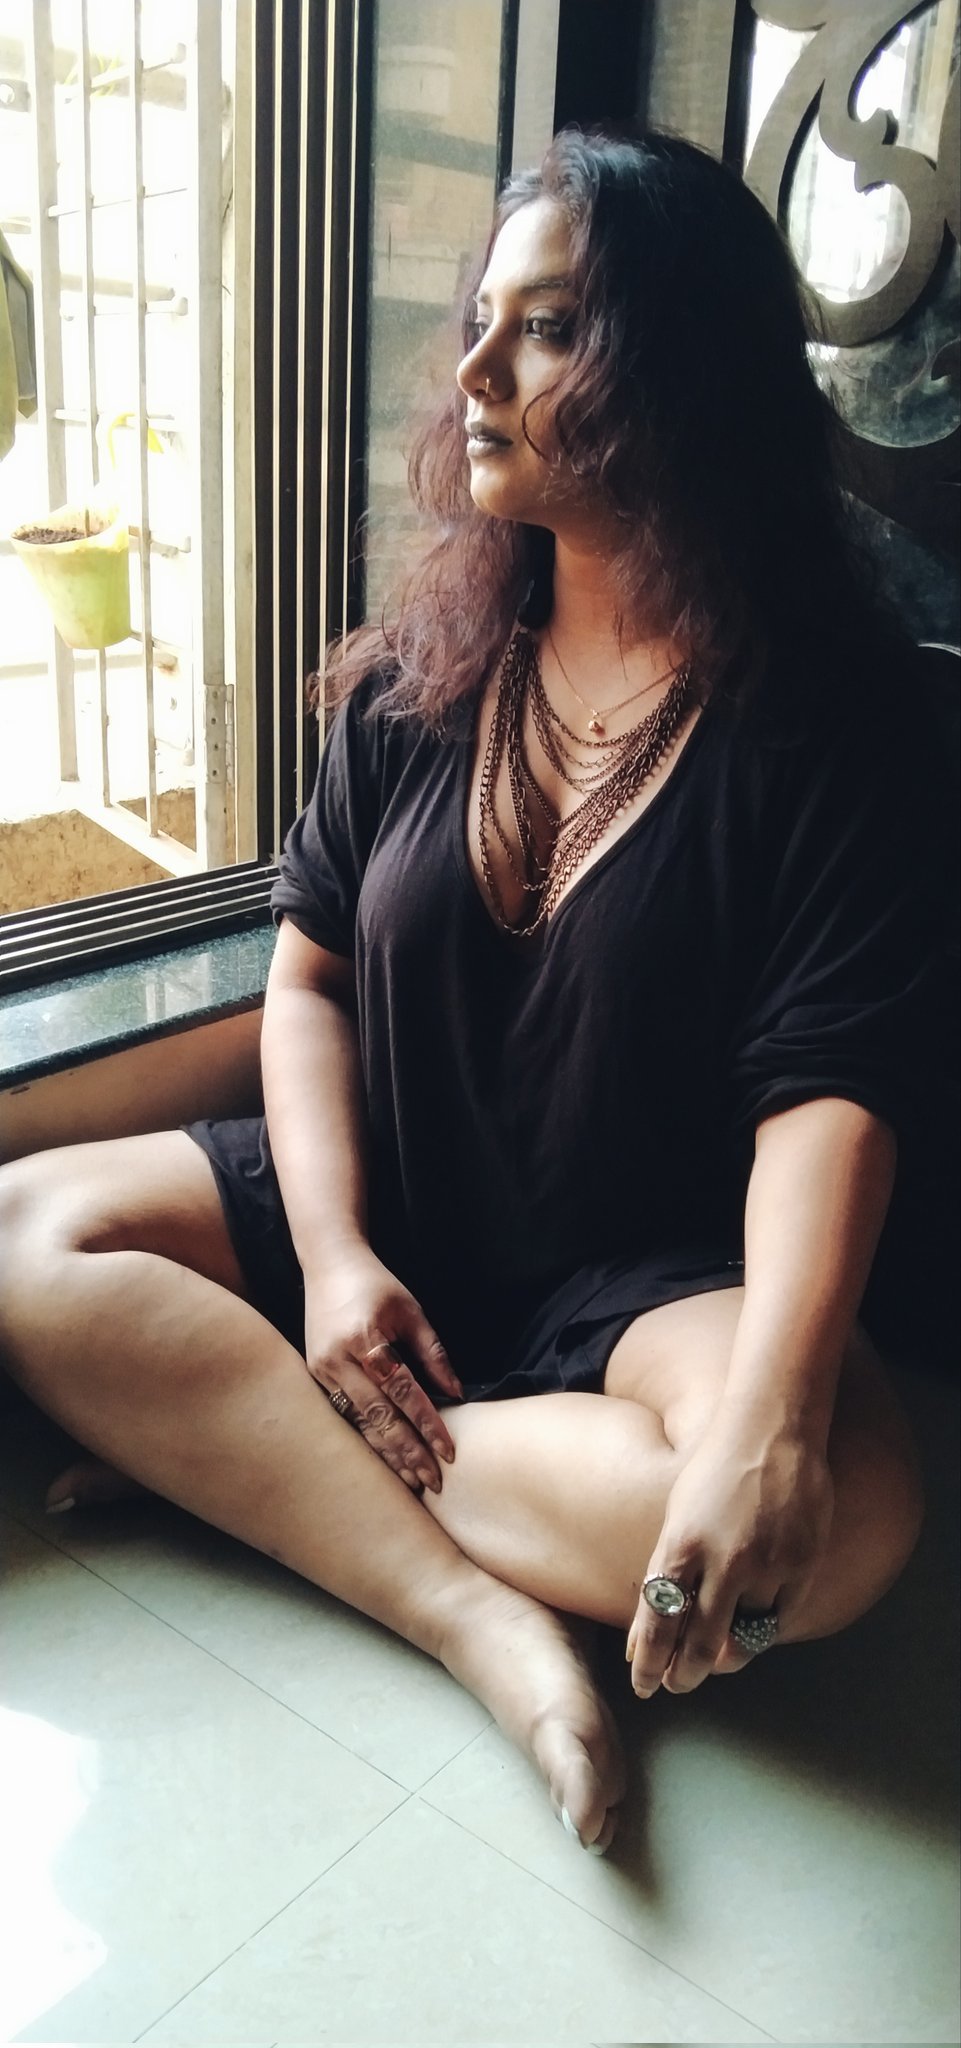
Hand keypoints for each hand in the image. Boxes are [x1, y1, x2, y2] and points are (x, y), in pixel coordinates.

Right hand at [303, 1243, 462, 1494]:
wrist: (328, 1264)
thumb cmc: (376, 1284)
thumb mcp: (411, 1311)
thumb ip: (433, 1353)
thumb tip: (457, 1393)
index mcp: (366, 1340)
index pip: (403, 1392)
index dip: (427, 1424)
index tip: (448, 1452)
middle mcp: (339, 1360)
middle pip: (378, 1417)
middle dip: (407, 1452)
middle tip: (432, 1482)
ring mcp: (322, 1371)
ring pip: (359, 1423)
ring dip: (386, 1454)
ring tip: (411, 1481)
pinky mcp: (314, 1376)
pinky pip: (344, 1415)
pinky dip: (366, 1437)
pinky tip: (384, 1458)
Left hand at [626, 1415, 833, 1695]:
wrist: (772, 1429)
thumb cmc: (715, 1470)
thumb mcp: (678, 1517)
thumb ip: (667, 1572)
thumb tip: (647, 1629)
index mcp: (681, 1545)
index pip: (658, 1622)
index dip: (648, 1662)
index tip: (642, 1684)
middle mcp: (723, 1561)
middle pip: (701, 1644)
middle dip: (685, 1674)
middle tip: (676, 1685)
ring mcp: (767, 1564)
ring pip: (745, 1637)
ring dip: (726, 1655)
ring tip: (713, 1662)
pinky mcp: (802, 1563)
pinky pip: (781, 1617)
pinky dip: (764, 1629)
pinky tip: (751, 1631)